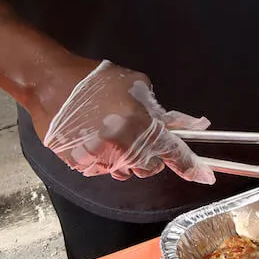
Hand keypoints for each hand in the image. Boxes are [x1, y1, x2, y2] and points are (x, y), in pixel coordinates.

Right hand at [40, 60, 214, 183]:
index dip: (191, 166)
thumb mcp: (138, 87)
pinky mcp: (79, 165)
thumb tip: (192, 124)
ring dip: (125, 158)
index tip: (207, 177)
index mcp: (140, 127)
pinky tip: (94, 138)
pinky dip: (103, 159)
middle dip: (150, 155)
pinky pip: (101, 170)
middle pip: (148, 168)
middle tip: (138, 134)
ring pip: (124, 171)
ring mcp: (99, 160)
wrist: (51, 84)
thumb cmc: (97, 81)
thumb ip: (164, 111)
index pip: (172, 152)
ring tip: (112, 132)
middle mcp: (122, 149)